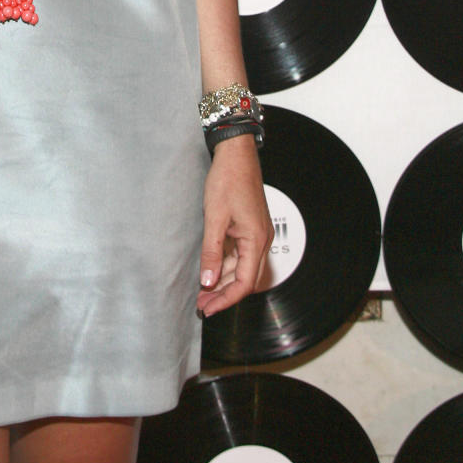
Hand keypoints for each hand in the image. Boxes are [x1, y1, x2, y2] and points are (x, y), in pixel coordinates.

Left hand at [196, 133, 272, 316]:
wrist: (236, 154)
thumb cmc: (228, 179)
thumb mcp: (214, 218)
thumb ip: (211, 252)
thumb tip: (207, 281)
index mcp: (256, 240)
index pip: (243, 283)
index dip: (226, 300)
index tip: (208, 308)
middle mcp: (260, 240)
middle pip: (244, 279)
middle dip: (223, 294)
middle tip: (202, 304)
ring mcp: (256, 234)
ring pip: (240, 267)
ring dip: (222, 280)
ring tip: (202, 291)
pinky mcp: (249, 227)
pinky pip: (238, 254)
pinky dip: (224, 265)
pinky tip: (210, 270)